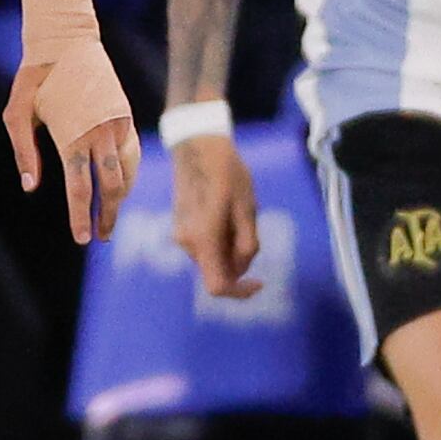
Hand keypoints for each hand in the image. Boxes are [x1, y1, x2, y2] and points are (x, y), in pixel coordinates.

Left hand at [4, 0, 140, 243]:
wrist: (66, 41)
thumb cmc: (33, 78)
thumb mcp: (16, 113)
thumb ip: (24, 151)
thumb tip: (31, 187)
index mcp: (72, 136)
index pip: (79, 187)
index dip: (81, 215)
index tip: (83, 238)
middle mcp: (100, 133)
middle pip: (110, 186)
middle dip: (106, 215)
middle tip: (98, 237)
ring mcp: (117, 124)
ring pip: (127, 172)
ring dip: (120, 199)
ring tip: (110, 218)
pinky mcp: (125, 115)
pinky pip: (132, 153)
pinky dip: (130, 175)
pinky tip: (122, 188)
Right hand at [169, 129, 262, 299]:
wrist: (196, 147)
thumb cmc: (227, 173)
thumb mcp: (248, 209)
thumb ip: (247, 243)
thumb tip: (243, 270)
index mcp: (204, 239)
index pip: (217, 286)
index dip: (240, 292)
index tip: (260, 281)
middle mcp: (187, 243)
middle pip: (217, 272)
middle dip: (239, 262)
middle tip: (251, 228)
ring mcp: (180, 236)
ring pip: (211, 259)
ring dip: (230, 248)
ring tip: (238, 214)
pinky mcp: (180, 227)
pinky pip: (204, 247)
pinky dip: (220, 241)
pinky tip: (226, 212)